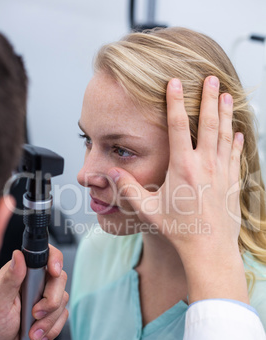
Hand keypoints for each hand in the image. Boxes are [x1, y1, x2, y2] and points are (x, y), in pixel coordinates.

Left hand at [0, 244, 68, 339]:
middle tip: (35, 313)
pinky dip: (52, 329)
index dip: (55, 260)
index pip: (46, 255)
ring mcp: (45, 296)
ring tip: (32, 331)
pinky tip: (38, 334)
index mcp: (23, 273)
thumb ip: (10, 278)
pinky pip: (64, 316)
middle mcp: (36, 281)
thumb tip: (18, 256)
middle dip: (51, 301)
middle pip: (60, 279)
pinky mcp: (52, 312)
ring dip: (49, 320)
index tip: (54, 272)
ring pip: (63, 299)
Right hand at [109, 76, 248, 302]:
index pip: (179, 126)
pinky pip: (236, 155)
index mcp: (183, 168)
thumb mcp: (148, 210)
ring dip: (226, 113)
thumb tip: (111, 173)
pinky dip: (236, 141)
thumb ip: (128, 189)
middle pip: (209, 123)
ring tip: (227, 95)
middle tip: (212, 78)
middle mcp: (205, 165)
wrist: (209, 250)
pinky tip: (238, 132)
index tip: (175, 82)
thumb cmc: (179, 231)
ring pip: (225, 135)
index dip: (176, 101)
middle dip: (210, 97)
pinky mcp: (233, 183)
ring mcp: (222, 173)